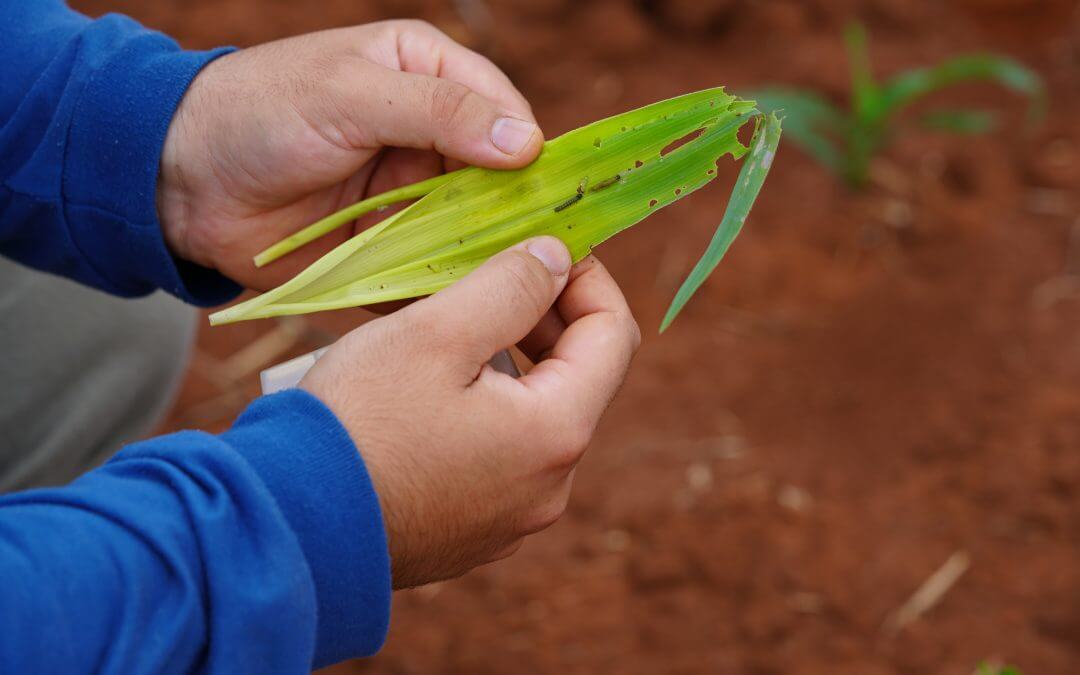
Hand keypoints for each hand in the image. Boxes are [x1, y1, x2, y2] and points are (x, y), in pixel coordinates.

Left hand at [158, 20, 543, 289]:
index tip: (554, 195)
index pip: (502, 111)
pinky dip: (453, 290)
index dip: (531, 151)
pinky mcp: (387, 247)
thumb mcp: (349, 95)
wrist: (179, 184)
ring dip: (493, 259)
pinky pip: (434, 269)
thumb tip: (528, 143)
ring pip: (473, 230)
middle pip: (499, 179)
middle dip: (521, 215)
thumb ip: (438, 111)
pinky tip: (479, 315)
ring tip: (527, 296)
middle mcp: (428, 137)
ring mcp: (409, 197)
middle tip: (552, 258)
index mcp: (426, 75)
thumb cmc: (259, 112)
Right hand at [300, 237, 639, 587]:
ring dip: (510, 364)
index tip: (547, 246)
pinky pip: (501, 458)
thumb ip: (509, 286)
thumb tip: (559, 258)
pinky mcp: (474, 534)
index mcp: (556, 433)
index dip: (588, 279)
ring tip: (452, 329)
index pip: (614, 335)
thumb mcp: (434, 331)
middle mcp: (550, 487)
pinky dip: (485, 413)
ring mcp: (512, 518)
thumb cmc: (357, 423)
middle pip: (577, 379)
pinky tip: (432, 393)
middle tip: (493, 275)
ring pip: (535, 418)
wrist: (288, 528)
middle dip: (544, 318)